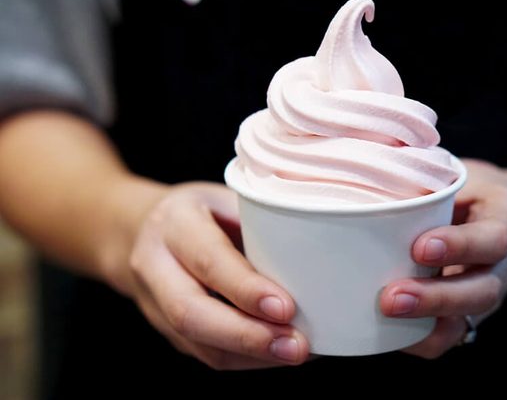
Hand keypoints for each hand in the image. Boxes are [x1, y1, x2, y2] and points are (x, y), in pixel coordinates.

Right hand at [103, 181, 309, 369]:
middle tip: (296, 346)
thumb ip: (259, 220)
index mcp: (174, 222)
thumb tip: (319, 254)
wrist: (138, 230)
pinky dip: (246, 360)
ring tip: (296, 353)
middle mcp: (155, 265)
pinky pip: (204, 353)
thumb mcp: (225, 195)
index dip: (246, 289)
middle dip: (248, 336)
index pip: (208, 260)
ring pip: (197, 342)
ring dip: (251, 355)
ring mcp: (154, 303)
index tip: (287, 307)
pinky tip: (279, 354)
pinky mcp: (167, 330)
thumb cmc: (199, 210)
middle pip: (191, 314)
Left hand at [380, 159, 506, 358]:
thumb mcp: (463, 173)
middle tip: (391, 297)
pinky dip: (416, 340)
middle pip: (480, 292)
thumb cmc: (473, 191)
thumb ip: (431, 172)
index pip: (492, 239)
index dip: (459, 246)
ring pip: (464, 321)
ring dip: (423, 324)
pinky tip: (379, 332)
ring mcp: (485, 294)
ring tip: (382, 317)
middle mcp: (501, 266)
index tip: (420, 246)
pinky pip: (447, 337)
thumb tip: (372, 156)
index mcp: (504, 221)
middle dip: (435, 298)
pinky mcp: (467, 314)